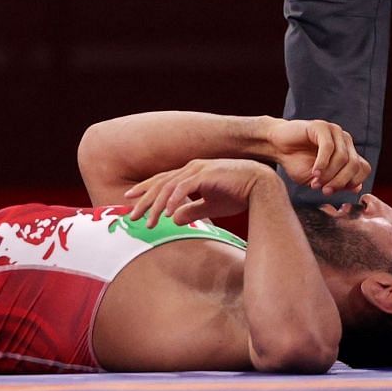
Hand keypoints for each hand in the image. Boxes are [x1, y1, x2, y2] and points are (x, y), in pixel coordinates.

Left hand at [125, 158, 275, 226]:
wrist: (262, 187)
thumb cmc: (238, 194)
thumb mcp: (210, 206)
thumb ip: (192, 211)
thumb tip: (173, 220)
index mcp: (191, 173)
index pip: (162, 181)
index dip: (145, 190)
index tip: (130, 201)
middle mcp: (191, 168)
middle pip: (160, 183)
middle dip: (144, 200)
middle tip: (131, 216)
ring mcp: (198, 169)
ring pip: (169, 187)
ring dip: (156, 205)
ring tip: (149, 222)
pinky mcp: (207, 174)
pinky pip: (184, 187)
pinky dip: (174, 200)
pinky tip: (167, 213)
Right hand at [265, 118, 368, 194]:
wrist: (277, 147)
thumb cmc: (297, 162)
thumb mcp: (319, 179)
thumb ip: (338, 182)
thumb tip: (357, 187)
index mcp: (348, 152)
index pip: (364, 169)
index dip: (352, 183)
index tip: (333, 192)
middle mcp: (345, 141)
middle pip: (355, 165)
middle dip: (340, 181)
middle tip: (324, 191)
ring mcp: (335, 132)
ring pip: (343, 158)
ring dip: (329, 174)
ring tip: (315, 182)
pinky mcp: (321, 126)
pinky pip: (329, 147)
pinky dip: (322, 163)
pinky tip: (314, 172)